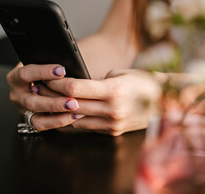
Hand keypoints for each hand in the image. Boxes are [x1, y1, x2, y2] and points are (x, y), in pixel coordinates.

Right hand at [6, 63, 81, 129]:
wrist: (40, 80)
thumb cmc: (46, 70)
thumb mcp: (45, 61)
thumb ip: (52, 64)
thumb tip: (70, 64)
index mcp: (16, 77)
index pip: (26, 74)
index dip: (43, 72)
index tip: (61, 70)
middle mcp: (18, 95)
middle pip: (31, 101)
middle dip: (53, 102)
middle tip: (72, 100)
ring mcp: (24, 109)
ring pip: (37, 118)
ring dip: (58, 115)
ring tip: (75, 109)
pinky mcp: (33, 119)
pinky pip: (44, 125)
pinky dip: (59, 121)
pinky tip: (74, 115)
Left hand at [35, 69, 161, 135]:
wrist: (162, 102)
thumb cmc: (142, 82)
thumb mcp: (120, 74)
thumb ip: (96, 81)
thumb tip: (75, 86)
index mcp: (114, 91)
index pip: (76, 88)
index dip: (58, 82)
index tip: (48, 77)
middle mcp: (112, 110)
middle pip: (72, 104)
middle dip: (54, 96)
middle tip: (41, 88)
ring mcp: (112, 124)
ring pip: (76, 119)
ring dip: (61, 110)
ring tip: (51, 100)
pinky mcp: (113, 132)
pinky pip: (87, 126)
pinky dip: (75, 119)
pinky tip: (68, 111)